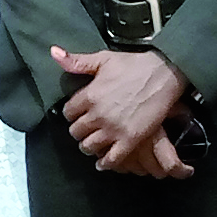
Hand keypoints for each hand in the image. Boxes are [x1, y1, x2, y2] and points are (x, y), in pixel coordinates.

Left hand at [47, 45, 194, 176]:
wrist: (164, 73)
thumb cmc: (135, 64)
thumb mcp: (103, 59)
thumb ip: (76, 61)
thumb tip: (53, 52)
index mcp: (89, 95)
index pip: (68, 112)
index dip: (72, 113)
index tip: (77, 114)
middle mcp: (98, 115)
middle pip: (76, 132)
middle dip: (79, 130)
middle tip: (85, 129)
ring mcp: (114, 129)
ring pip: (89, 147)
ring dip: (89, 146)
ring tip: (92, 144)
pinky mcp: (130, 139)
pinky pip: (112, 159)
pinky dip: (105, 163)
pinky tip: (103, 163)